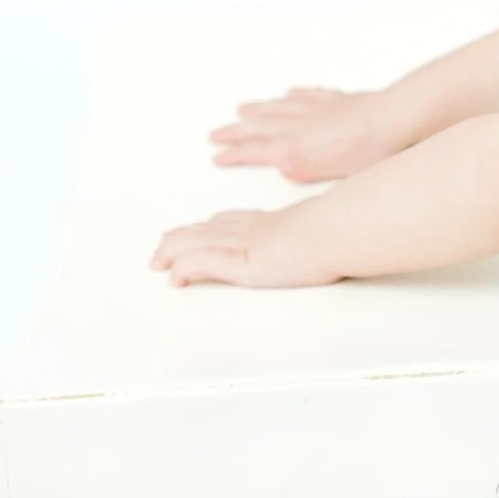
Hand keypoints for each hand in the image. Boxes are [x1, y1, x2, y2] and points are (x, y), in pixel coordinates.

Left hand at [148, 198, 339, 287]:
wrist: (337, 229)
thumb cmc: (341, 230)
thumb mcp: (328, 229)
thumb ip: (322, 235)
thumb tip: (339, 239)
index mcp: (274, 222)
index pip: (234, 221)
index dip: (213, 225)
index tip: (202, 227)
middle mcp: (253, 229)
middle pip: (207, 229)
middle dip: (184, 236)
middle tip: (166, 243)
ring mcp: (244, 244)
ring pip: (195, 243)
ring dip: (172, 251)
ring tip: (158, 260)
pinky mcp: (240, 262)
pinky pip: (201, 262)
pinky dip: (183, 268)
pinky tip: (172, 276)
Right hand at [208, 85, 398, 182]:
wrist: (395, 121)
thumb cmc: (369, 154)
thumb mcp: (329, 176)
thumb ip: (300, 170)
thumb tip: (284, 166)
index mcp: (295, 149)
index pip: (255, 151)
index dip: (235, 155)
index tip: (218, 156)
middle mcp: (300, 126)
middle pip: (259, 127)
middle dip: (236, 131)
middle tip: (216, 133)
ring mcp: (318, 110)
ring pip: (279, 108)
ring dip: (258, 110)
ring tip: (243, 109)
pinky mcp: (337, 101)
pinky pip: (309, 95)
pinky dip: (295, 95)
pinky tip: (289, 92)